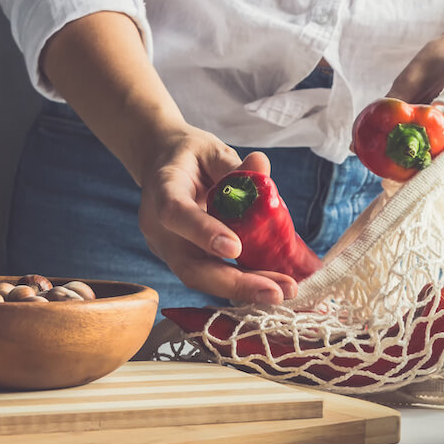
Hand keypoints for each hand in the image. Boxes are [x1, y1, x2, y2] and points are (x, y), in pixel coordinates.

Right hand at [135, 128, 297, 304]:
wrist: (162, 165)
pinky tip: (272, 285)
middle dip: (235, 284)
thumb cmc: (188, 156)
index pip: (176, 214)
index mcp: (162, 189)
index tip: (235, 248)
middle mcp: (159, 228)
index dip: (203, 233)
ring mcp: (169, 250)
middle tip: (276, 292)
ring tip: (284, 291)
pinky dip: (241, 282)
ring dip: (244, 289)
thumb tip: (260, 165)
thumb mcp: (211, 151)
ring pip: (202, 279)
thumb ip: (234, 165)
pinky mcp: (183, 260)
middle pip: (190, 267)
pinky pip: (211, 276)